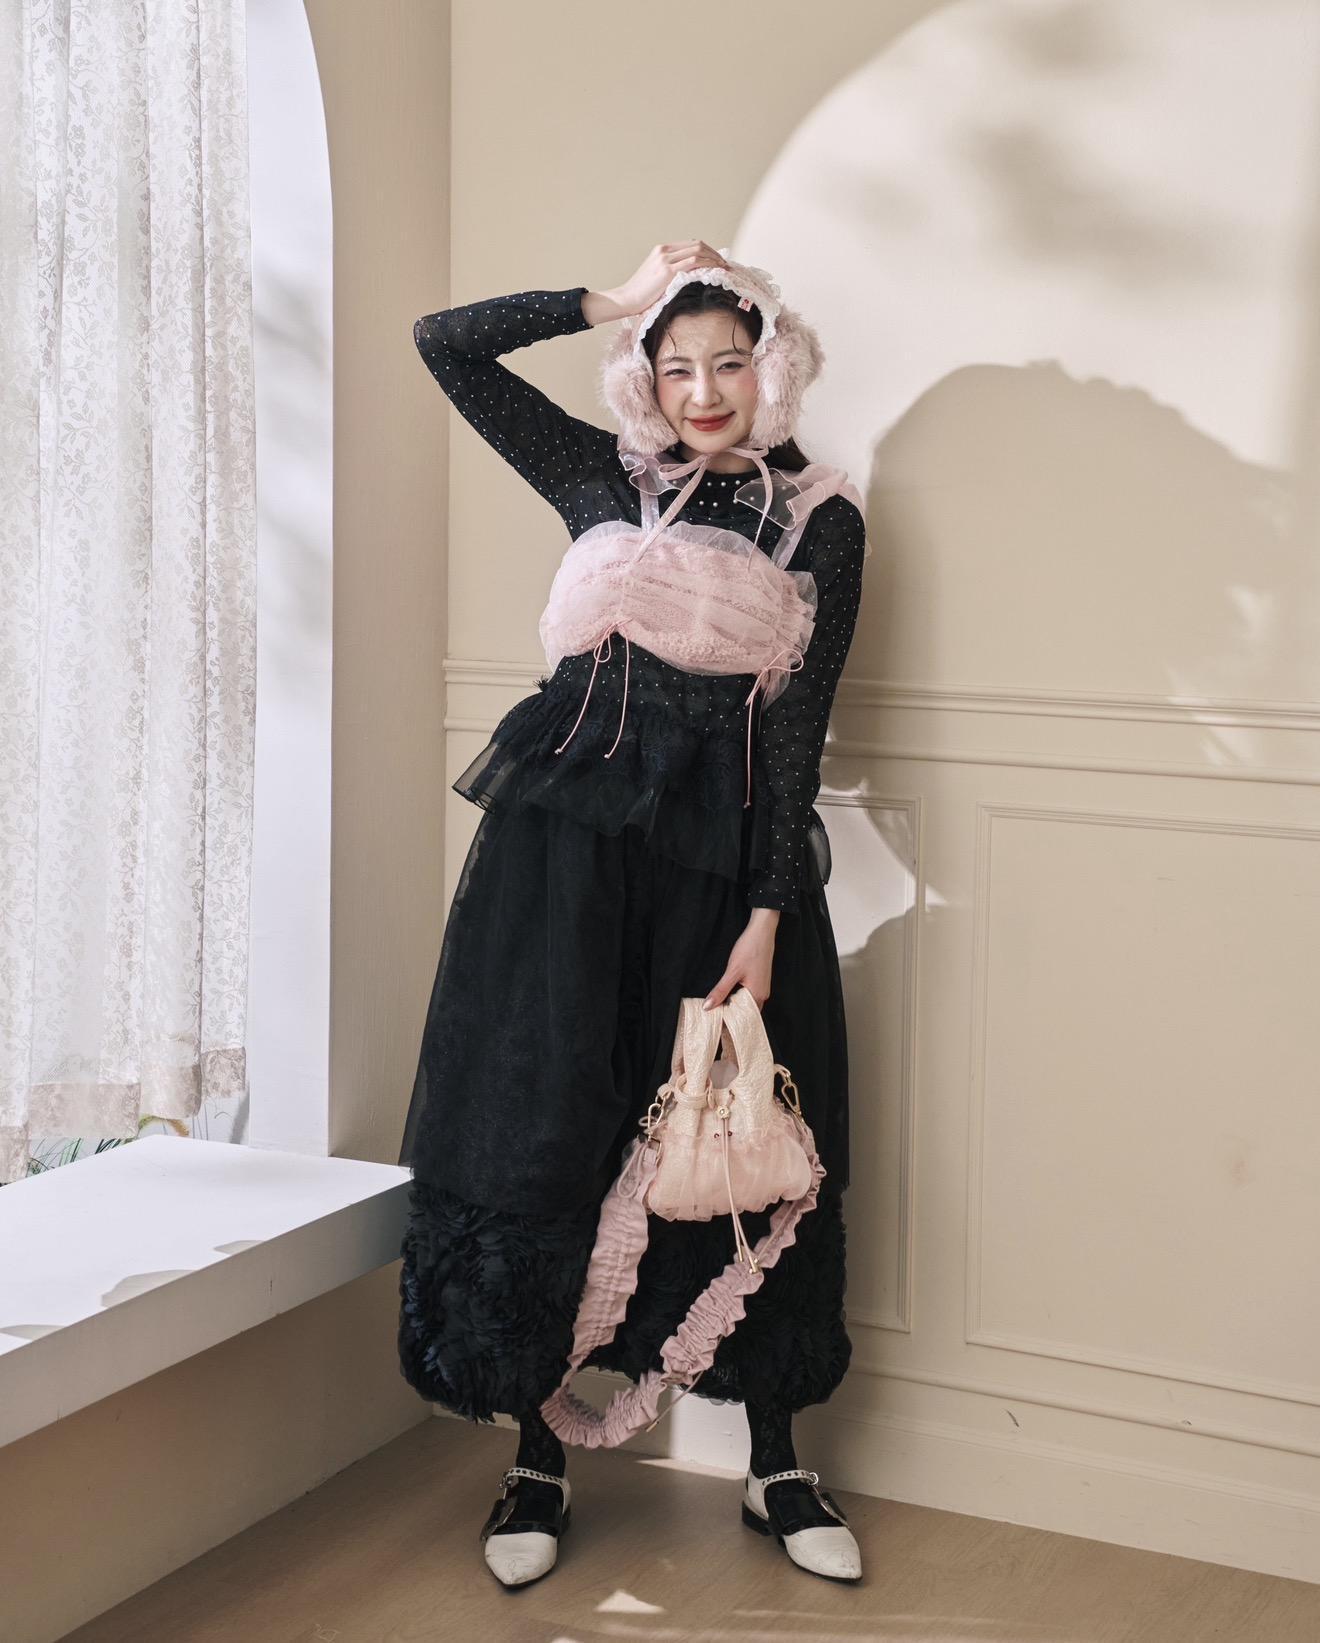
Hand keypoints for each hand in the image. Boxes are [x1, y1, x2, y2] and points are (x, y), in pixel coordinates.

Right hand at [610, 241, 728, 318]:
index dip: (707, 250)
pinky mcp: (668, 271)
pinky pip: (694, 262)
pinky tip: (716, 270)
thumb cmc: (640, 294)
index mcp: (661, 250)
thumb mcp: (656, 277)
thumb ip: (670, 272)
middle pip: (697, 245)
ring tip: (724, 268)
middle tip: (725, 264)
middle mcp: (664, 250)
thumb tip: (689, 277)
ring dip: (714, 258)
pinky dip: (708, 264)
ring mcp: (666, 259)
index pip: (691, 244)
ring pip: (698, 251)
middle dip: (714, 253)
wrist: (626, 299)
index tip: (717, 260)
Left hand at [703, 908, 779, 1011]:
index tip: (714, 1023)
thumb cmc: (749, 950)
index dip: (727, 1021)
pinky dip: (738, 996)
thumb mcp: (731, 972)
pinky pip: (748, 994)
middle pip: (744, 1012)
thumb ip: (720, 991)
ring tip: (718, 1006)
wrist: (762, 932)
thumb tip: (707, 1008)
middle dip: (730, 1014)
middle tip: (713, 1016)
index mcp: (757, 996)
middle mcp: (762, 995)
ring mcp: (762, 988)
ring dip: (733, 1004)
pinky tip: (728, 993)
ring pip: (746, 1003)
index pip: (741, 1018)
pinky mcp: (760, 980)